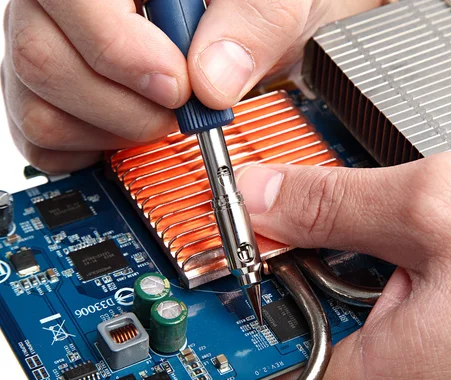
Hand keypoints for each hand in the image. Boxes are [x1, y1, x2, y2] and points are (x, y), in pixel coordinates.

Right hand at [1, 0, 381, 173]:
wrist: (243, 27)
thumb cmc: (247, 7)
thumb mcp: (268, 3)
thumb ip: (249, 28)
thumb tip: (212, 82)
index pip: (72, 1)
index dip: (118, 51)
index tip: (177, 87)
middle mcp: (60, 8)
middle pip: (43, 61)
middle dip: (126, 107)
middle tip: (178, 109)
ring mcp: (47, 51)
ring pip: (39, 110)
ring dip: (114, 132)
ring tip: (160, 117)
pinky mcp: (51, 98)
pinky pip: (42, 142)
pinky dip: (94, 152)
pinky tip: (131, 131)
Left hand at [234, 152, 450, 379]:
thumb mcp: (436, 204)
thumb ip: (332, 202)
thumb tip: (263, 195)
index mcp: (388, 374)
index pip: (269, 365)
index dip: (235, 308)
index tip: (222, 268)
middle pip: (310, 325)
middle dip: (307, 262)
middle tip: (324, 213)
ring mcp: (434, 370)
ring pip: (356, 309)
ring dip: (360, 256)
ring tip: (411, 229)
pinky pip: (396, 307)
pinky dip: (394, 265)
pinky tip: (429, 241)